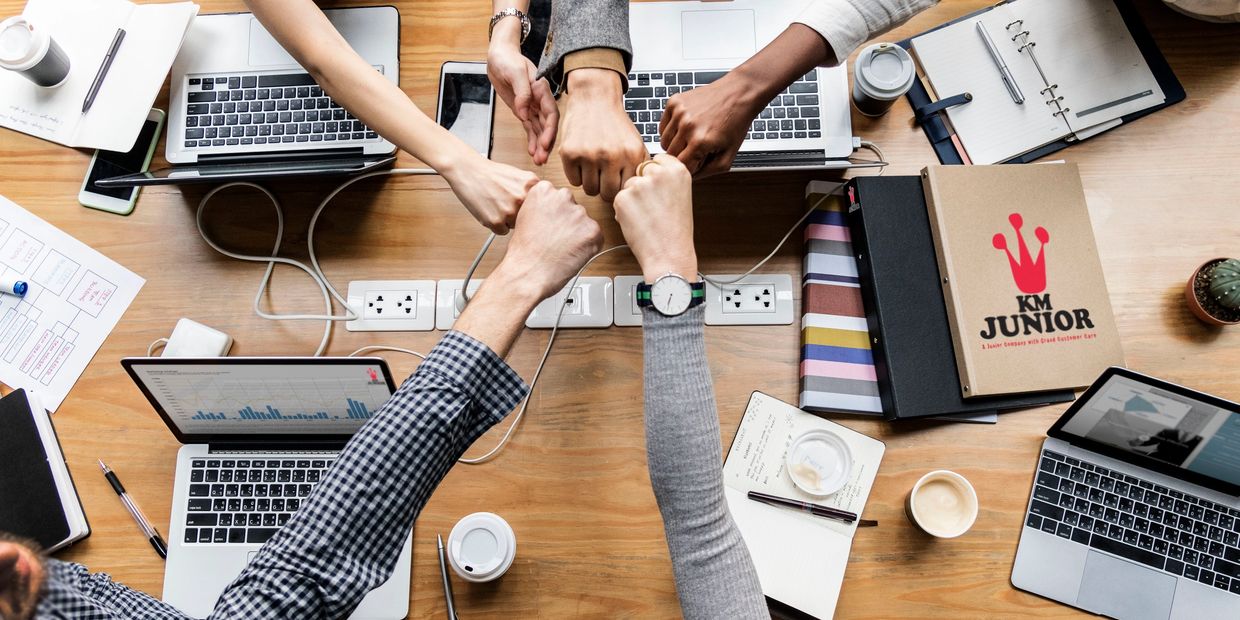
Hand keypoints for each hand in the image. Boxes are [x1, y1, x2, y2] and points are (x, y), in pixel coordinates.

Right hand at [441, 157, 537, 234]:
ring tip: (496, 205)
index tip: (526, 207)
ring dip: (508, 220)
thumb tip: (545, 208)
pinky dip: (496, 225)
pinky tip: (490, 210)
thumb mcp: (520, 176)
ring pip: (516, 226)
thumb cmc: (492, 174)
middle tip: (506, 203)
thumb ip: (533, 191)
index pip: (541, 207)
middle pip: (529, 218)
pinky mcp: (496, 222)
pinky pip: (502, 231)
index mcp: (532, 186)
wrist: (469, 171)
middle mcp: (522, 198)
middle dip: (520, 214)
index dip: (532, 208)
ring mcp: (509, 211)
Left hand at [488, 21, 557, 164]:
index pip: (551, 113)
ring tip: (539, 161)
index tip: (545, 143)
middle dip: (546, 142)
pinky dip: (532, 140)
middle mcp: (539, 99)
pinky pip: (529, 128)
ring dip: (540, 145)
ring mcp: (531, 106)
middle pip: (547, 125)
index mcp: (541, 89)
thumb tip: (524, 112)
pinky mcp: (523, 110)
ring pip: (539, 129)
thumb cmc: (507, 59)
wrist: (498, 56)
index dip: (550, 129)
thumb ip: (522, 92)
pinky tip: (533, 152)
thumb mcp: (515, 72)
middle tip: (542, 158)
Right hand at [493, 181, 603, 300]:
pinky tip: (571, 254)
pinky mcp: (593, 230)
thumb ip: (542, 207)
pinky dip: (587, 247)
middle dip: (568, 222)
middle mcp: (563, 197)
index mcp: (544, 190)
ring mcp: (580, 213)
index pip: (558, 196)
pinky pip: (595, 237)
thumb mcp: (524, 217)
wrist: (529, 273)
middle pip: (573, 207)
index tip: (549, 224)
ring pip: (584, 222)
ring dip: (578, 234)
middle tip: (556, 239)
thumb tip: (555, 210)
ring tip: (561, 249)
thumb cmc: (524, 251)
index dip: (554, 214)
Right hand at [559, 68, 647, 201]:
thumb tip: (640, 192)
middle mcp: (611, 156)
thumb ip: (639, 167)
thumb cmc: (615, 124)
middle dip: (605, 189)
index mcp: (632, 155)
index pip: (626, 190)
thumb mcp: (636, 143)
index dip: (621, 188)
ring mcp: (589, 155)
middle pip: (607, 195)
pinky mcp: (570, 153)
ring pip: (590, 190)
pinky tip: (582, 162)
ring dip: (591, 182)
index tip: (617, 182)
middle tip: (603, 177)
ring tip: (593, 168)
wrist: (595, 98)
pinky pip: (574, 181)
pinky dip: (577, 175)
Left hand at [613, 154, 696, 281]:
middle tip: (653, 208)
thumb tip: (648, 171)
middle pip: (640, 171)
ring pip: (628, 185)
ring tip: (648, 218)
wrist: (669, 254)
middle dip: (642, 186)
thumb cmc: (676, 231)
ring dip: (632, 199)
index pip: (657, 160)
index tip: (659, 190)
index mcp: (678, 170)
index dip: (655, 176)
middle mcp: (659, 173)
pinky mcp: (623, 198)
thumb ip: (666, 179)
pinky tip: (638, 223)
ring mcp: (640, 184)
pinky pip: (618, 199)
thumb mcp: (681, 196)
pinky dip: (623, 211)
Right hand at [660, 72, 764, 176]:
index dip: (690, 167)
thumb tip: (689, 178)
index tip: (698, 162)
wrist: (739, 93)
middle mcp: (687, 126)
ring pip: (664, 142)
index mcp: (700, 141)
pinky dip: (671, 130)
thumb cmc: (735, 123)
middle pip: (670, 155)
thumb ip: (707, 172)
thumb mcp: (728, 156)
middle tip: (697, 149)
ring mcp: (679, 112)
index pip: (681, 167)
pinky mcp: (674, 102)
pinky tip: (686, 126)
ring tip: (692, 137)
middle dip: (682, 156)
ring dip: (675, 143)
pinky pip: (662, 126)